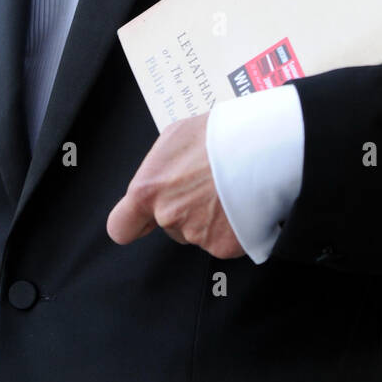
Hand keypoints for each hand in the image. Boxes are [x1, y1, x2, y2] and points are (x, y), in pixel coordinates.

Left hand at [106, 114, 245, 258]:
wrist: (262, 148)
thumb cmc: (219, 134)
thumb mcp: (176, 136)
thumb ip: (160, 165)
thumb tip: (162, 175)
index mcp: (148, 190)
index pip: (120, 227)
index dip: (133, 224)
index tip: (142, 220)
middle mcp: (168, 217)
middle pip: (169, 225)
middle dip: (184, 209)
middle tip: (207, 184)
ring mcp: (197, 235)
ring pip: (198, 232)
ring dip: (210, 216)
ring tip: (229, 188)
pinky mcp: (225, 246)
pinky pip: (224, 240)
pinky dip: (233, 227)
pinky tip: (242, 203)